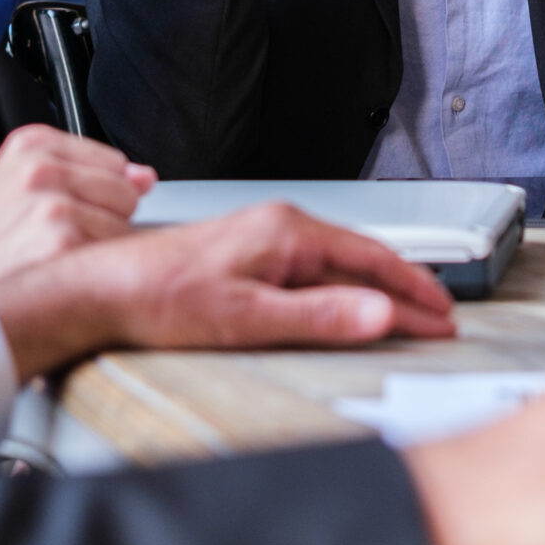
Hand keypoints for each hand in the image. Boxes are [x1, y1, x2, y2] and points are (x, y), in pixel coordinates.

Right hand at [0, 125, 152, 290]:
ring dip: (98, 247)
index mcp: (34, 144)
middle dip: (103, 217)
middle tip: (55, 234)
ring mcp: (54, 206)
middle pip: (126, 192)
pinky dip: (93, 270)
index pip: (115, 162)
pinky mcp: (62, 245)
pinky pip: (111, 255)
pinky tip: (57, 269)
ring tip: (51, 252)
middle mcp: (43, 169)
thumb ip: (86, 172)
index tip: (68, 207)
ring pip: (124, 225)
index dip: (98, 193)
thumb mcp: (21, 183)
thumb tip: (145, 177)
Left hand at [0, 202, 456, 379]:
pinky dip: (346, 287)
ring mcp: (264, 237)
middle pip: (363, 257)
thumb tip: (380, 315)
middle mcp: (280, 224)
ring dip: (378, 289)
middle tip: (439, 320)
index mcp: (288, 231)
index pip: (374, 259)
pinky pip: (315, 267)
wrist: (102, 290)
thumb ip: (320, 317)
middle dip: (406, 290)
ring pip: (340, 262)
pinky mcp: (249, 253)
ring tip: (406, 314)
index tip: (442, 317)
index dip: (414, 291)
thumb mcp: (248, 318)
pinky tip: (348, 304)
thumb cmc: (160, 299)